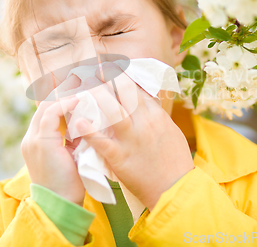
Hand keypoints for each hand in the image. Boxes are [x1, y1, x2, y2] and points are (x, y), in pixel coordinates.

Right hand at [21, 74, 85, 205]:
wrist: (61, 205)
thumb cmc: (70, 183)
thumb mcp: (72, 155)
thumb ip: (74, 138)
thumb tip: (89, 120)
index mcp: (37, 140)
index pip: (47, 111)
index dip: (62, 97)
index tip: (79, 86)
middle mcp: (31, 137)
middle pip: (45, 103)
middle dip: (63, 89)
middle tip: (82, 76)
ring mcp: (33, 139)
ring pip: (46, 105)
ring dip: (65, 93)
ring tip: (82, 82)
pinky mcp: (41, 142)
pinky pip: (51, 114)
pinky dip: (65, 103)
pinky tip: (80, 98)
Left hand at [76, 63, 194, 210]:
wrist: (177, 189)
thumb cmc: (176, 162)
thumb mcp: (171, 132)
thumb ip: (157, 115)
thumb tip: (147, 101)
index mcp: (156, 115)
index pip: (137, 88)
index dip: (120, 76)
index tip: (108, 68)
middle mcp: (144, 122)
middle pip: (124, 92)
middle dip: (107, 78)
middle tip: (91, 70)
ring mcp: (132, 139)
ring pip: (112, 110)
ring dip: (96, 97)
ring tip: (82, 89)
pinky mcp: (120, 157)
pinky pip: (102, 141)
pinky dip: (90, 131)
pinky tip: (79, 121)